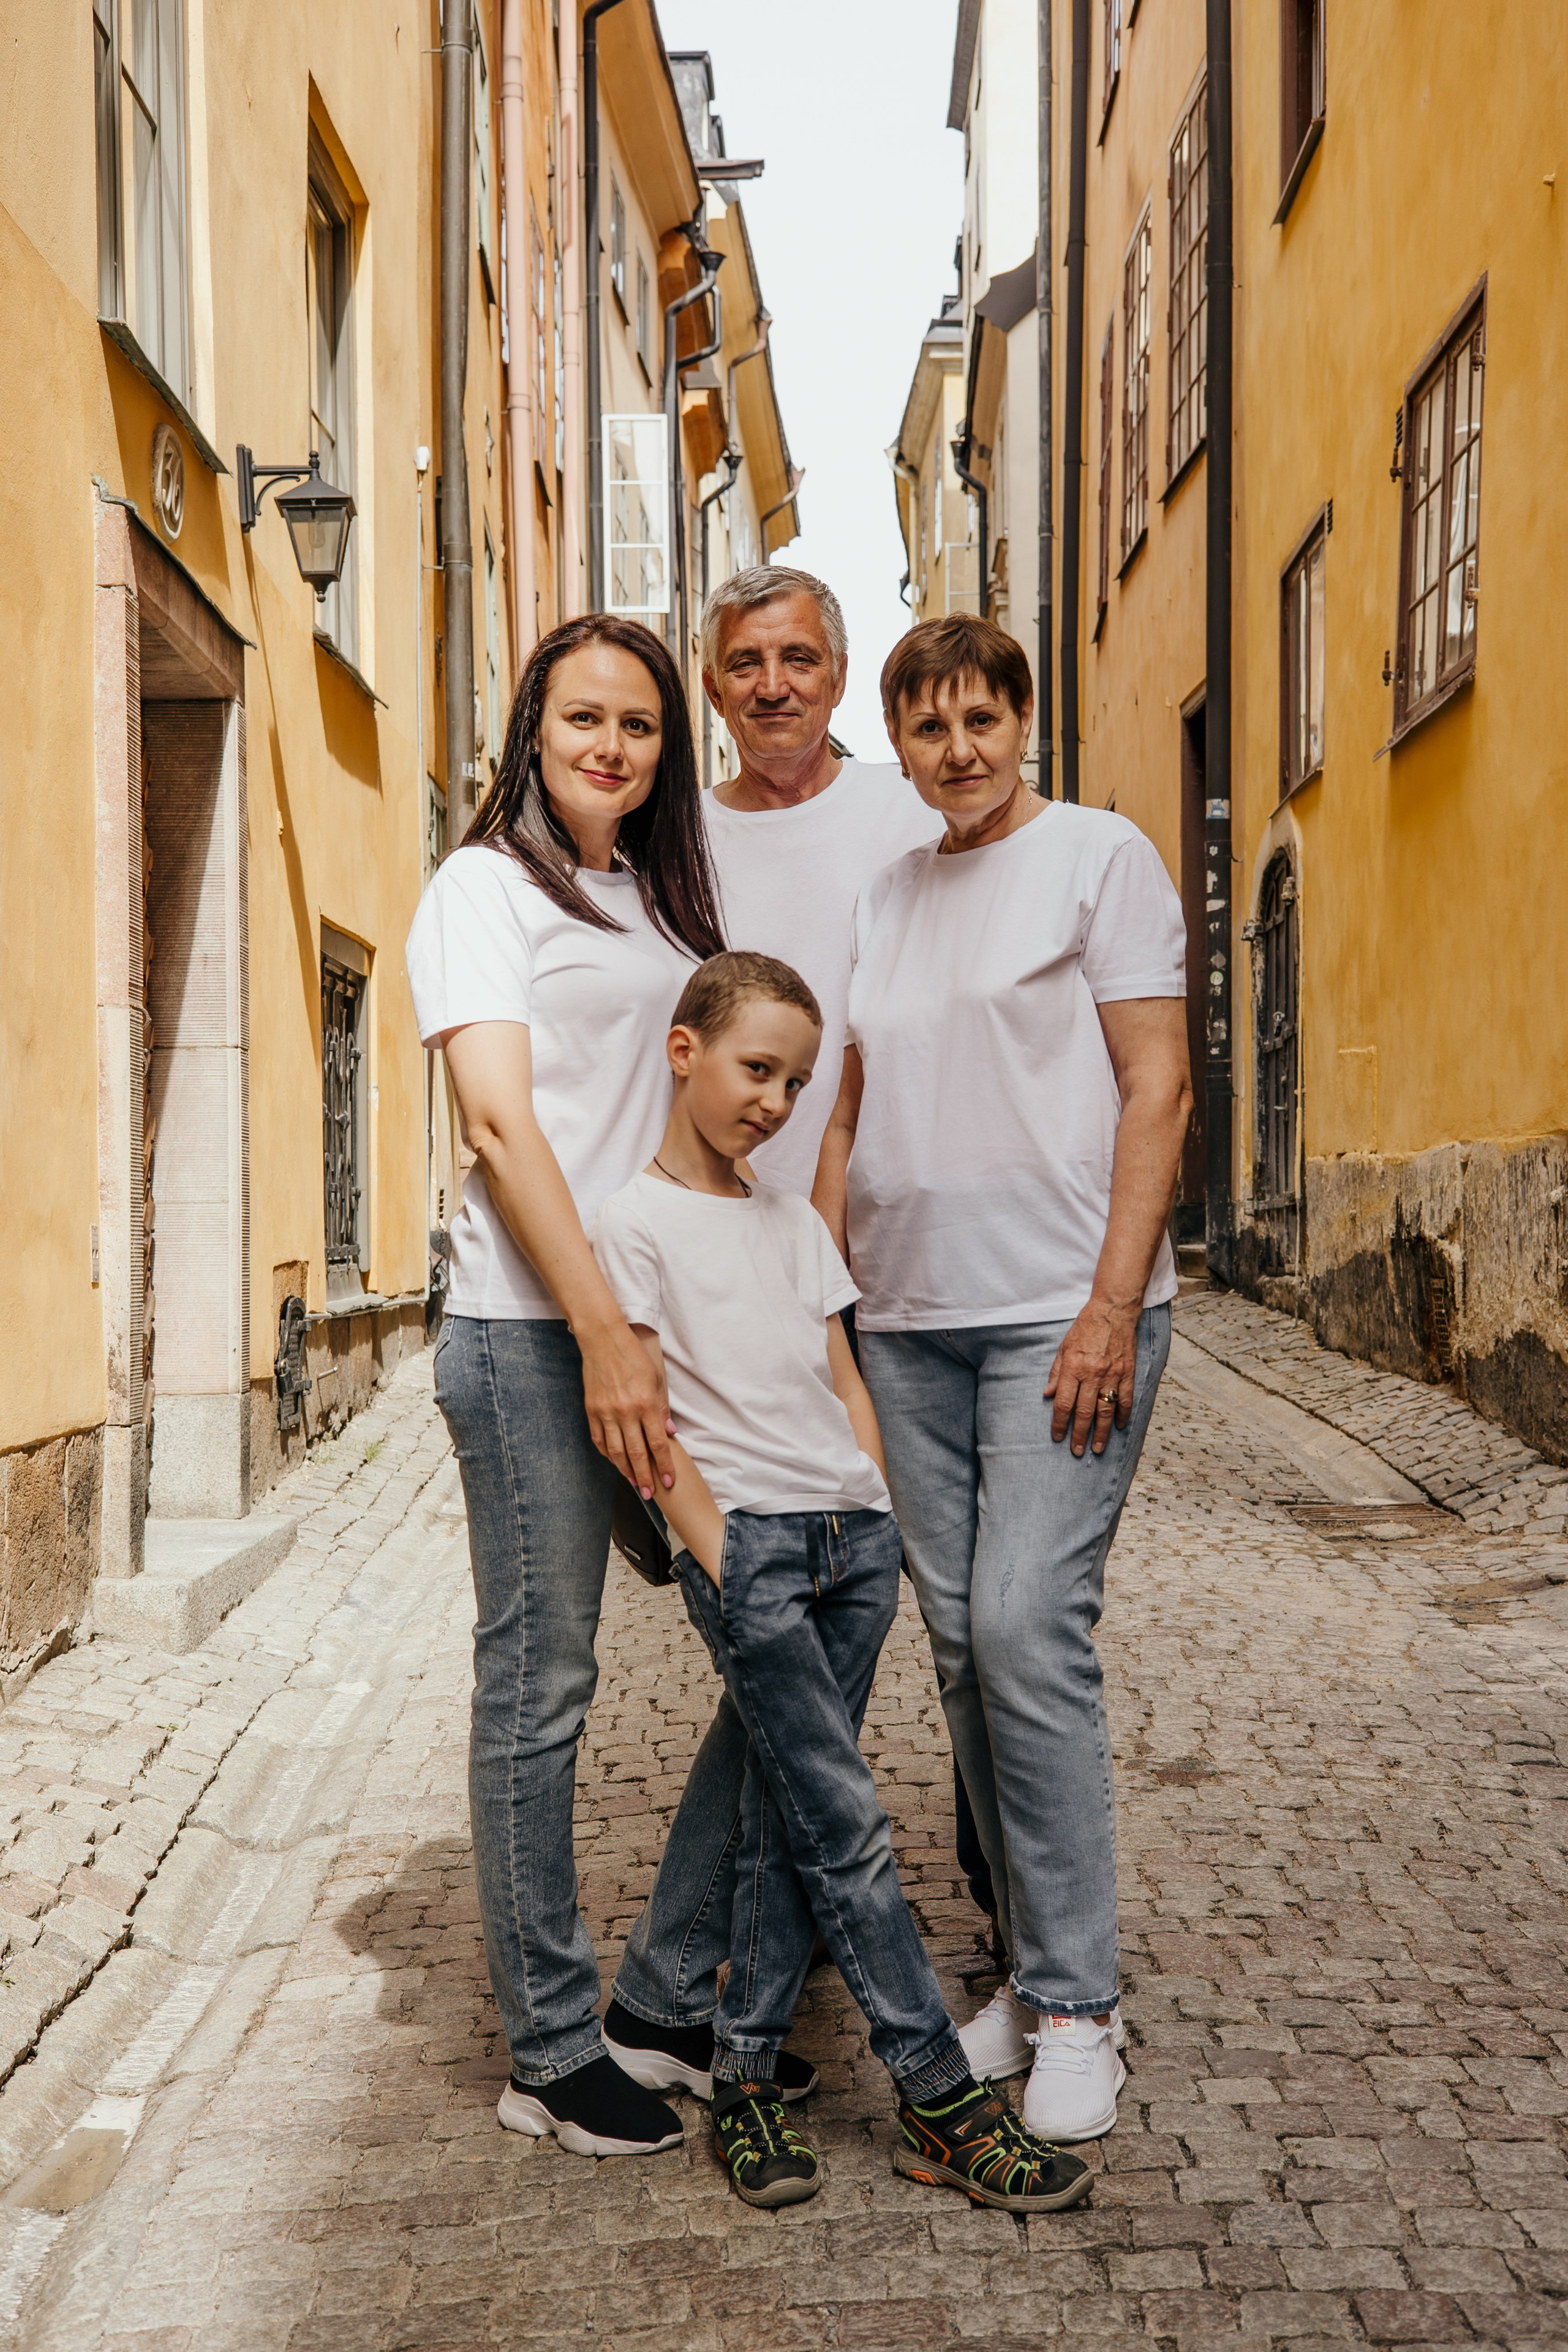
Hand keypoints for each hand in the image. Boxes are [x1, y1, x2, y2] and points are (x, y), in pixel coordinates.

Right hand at [579, 1320, 675, 1496]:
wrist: (603, 1340)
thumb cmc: (633, 1356)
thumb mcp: (655, 1379)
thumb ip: (661, 1408)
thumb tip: (669, 1432)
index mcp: (645, 1404)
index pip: (658, 1444)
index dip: (665, 1466)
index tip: (670, 1481)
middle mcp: (625, 1412)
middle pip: (637, 1454)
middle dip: (646, 1477)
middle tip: (651, 1494)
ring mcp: (606, 1413)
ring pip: (616, 1452)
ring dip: (626, 1471)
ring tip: (635, 1484)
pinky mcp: (591, 1411)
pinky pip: (599, 1440)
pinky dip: (607, 1454)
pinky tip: (615, 1462)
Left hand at [1043, 1298, 1138, 1456]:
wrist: (1112, 1311)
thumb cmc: (1085, 1328)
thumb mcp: (1064, 1347)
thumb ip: (1056, 1373)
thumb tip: (1048, 1395)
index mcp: (1073, 1368)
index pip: (1064, 1403)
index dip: (1060, 1423)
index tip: (1058, 1437)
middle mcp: (1092, 1374)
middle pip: (1084, 1412)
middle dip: (1079, 1434)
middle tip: (1077, 1451)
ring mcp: (1112, 1375)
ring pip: (1106, 1411)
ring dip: (1102, 1432)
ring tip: (1098, 1448)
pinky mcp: (1128, 1373)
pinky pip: (1126, 1399)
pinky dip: (1123, 1415)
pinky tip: (1119, 1427)